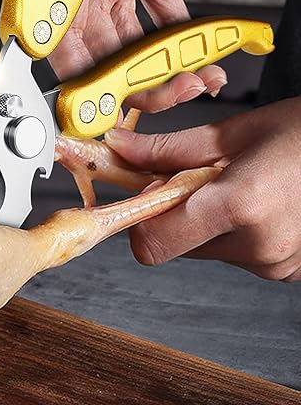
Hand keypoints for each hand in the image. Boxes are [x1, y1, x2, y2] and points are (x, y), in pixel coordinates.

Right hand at [48, 0, 226, 110]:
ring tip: (198, 81)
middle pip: (100, 50)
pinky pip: (161, 17)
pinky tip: (203, 56)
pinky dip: (181, 42)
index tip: (87, 103)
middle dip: (131, 84)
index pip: (58, 30)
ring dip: (160, 70)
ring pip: (130, 44)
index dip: (70, 71)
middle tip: (172, 94)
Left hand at [104, 98, 300, 280]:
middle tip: (197, 178)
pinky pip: (236, 254)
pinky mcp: (287, 272)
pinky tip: (259, 203)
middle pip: (177, 244)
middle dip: (175, 213)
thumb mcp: (233, 133)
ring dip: (207, 221)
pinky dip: (234, 231)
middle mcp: (260, 246)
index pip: (154, 243)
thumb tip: (121, 152)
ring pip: (206, 248)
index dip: (139, 220)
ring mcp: (277, 264)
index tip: (144, 194)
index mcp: (241, 205)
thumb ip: (168, 150)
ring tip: (240, 186)